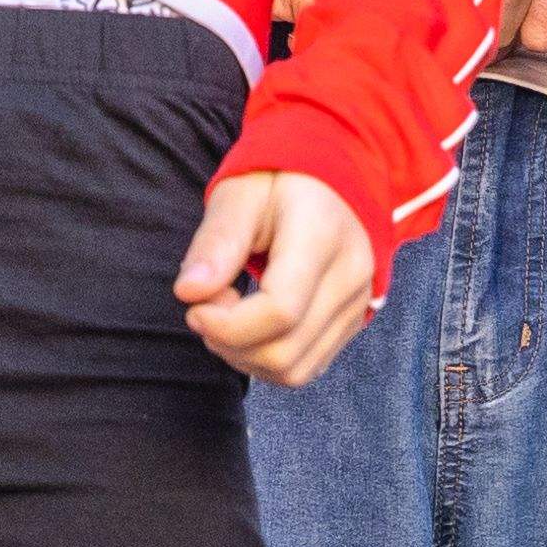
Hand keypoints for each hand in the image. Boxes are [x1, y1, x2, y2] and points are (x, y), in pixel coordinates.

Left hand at [176, 170, 376, 387]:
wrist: (334, 175)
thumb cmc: (280, 180)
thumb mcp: (239, 195)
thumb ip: (216, 243)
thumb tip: (189, 293)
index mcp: (322, 236)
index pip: (280, 310)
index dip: (227, 324)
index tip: (195, 305)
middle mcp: (350, 276)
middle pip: (285, 350)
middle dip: (229, 343)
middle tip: (209, 305)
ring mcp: (358, 303)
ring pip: (295, 370)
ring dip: (245, 357)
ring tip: (228, 315)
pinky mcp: (354, 322)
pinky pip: (306, 367)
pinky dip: (267, 360)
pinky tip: (251, 327)